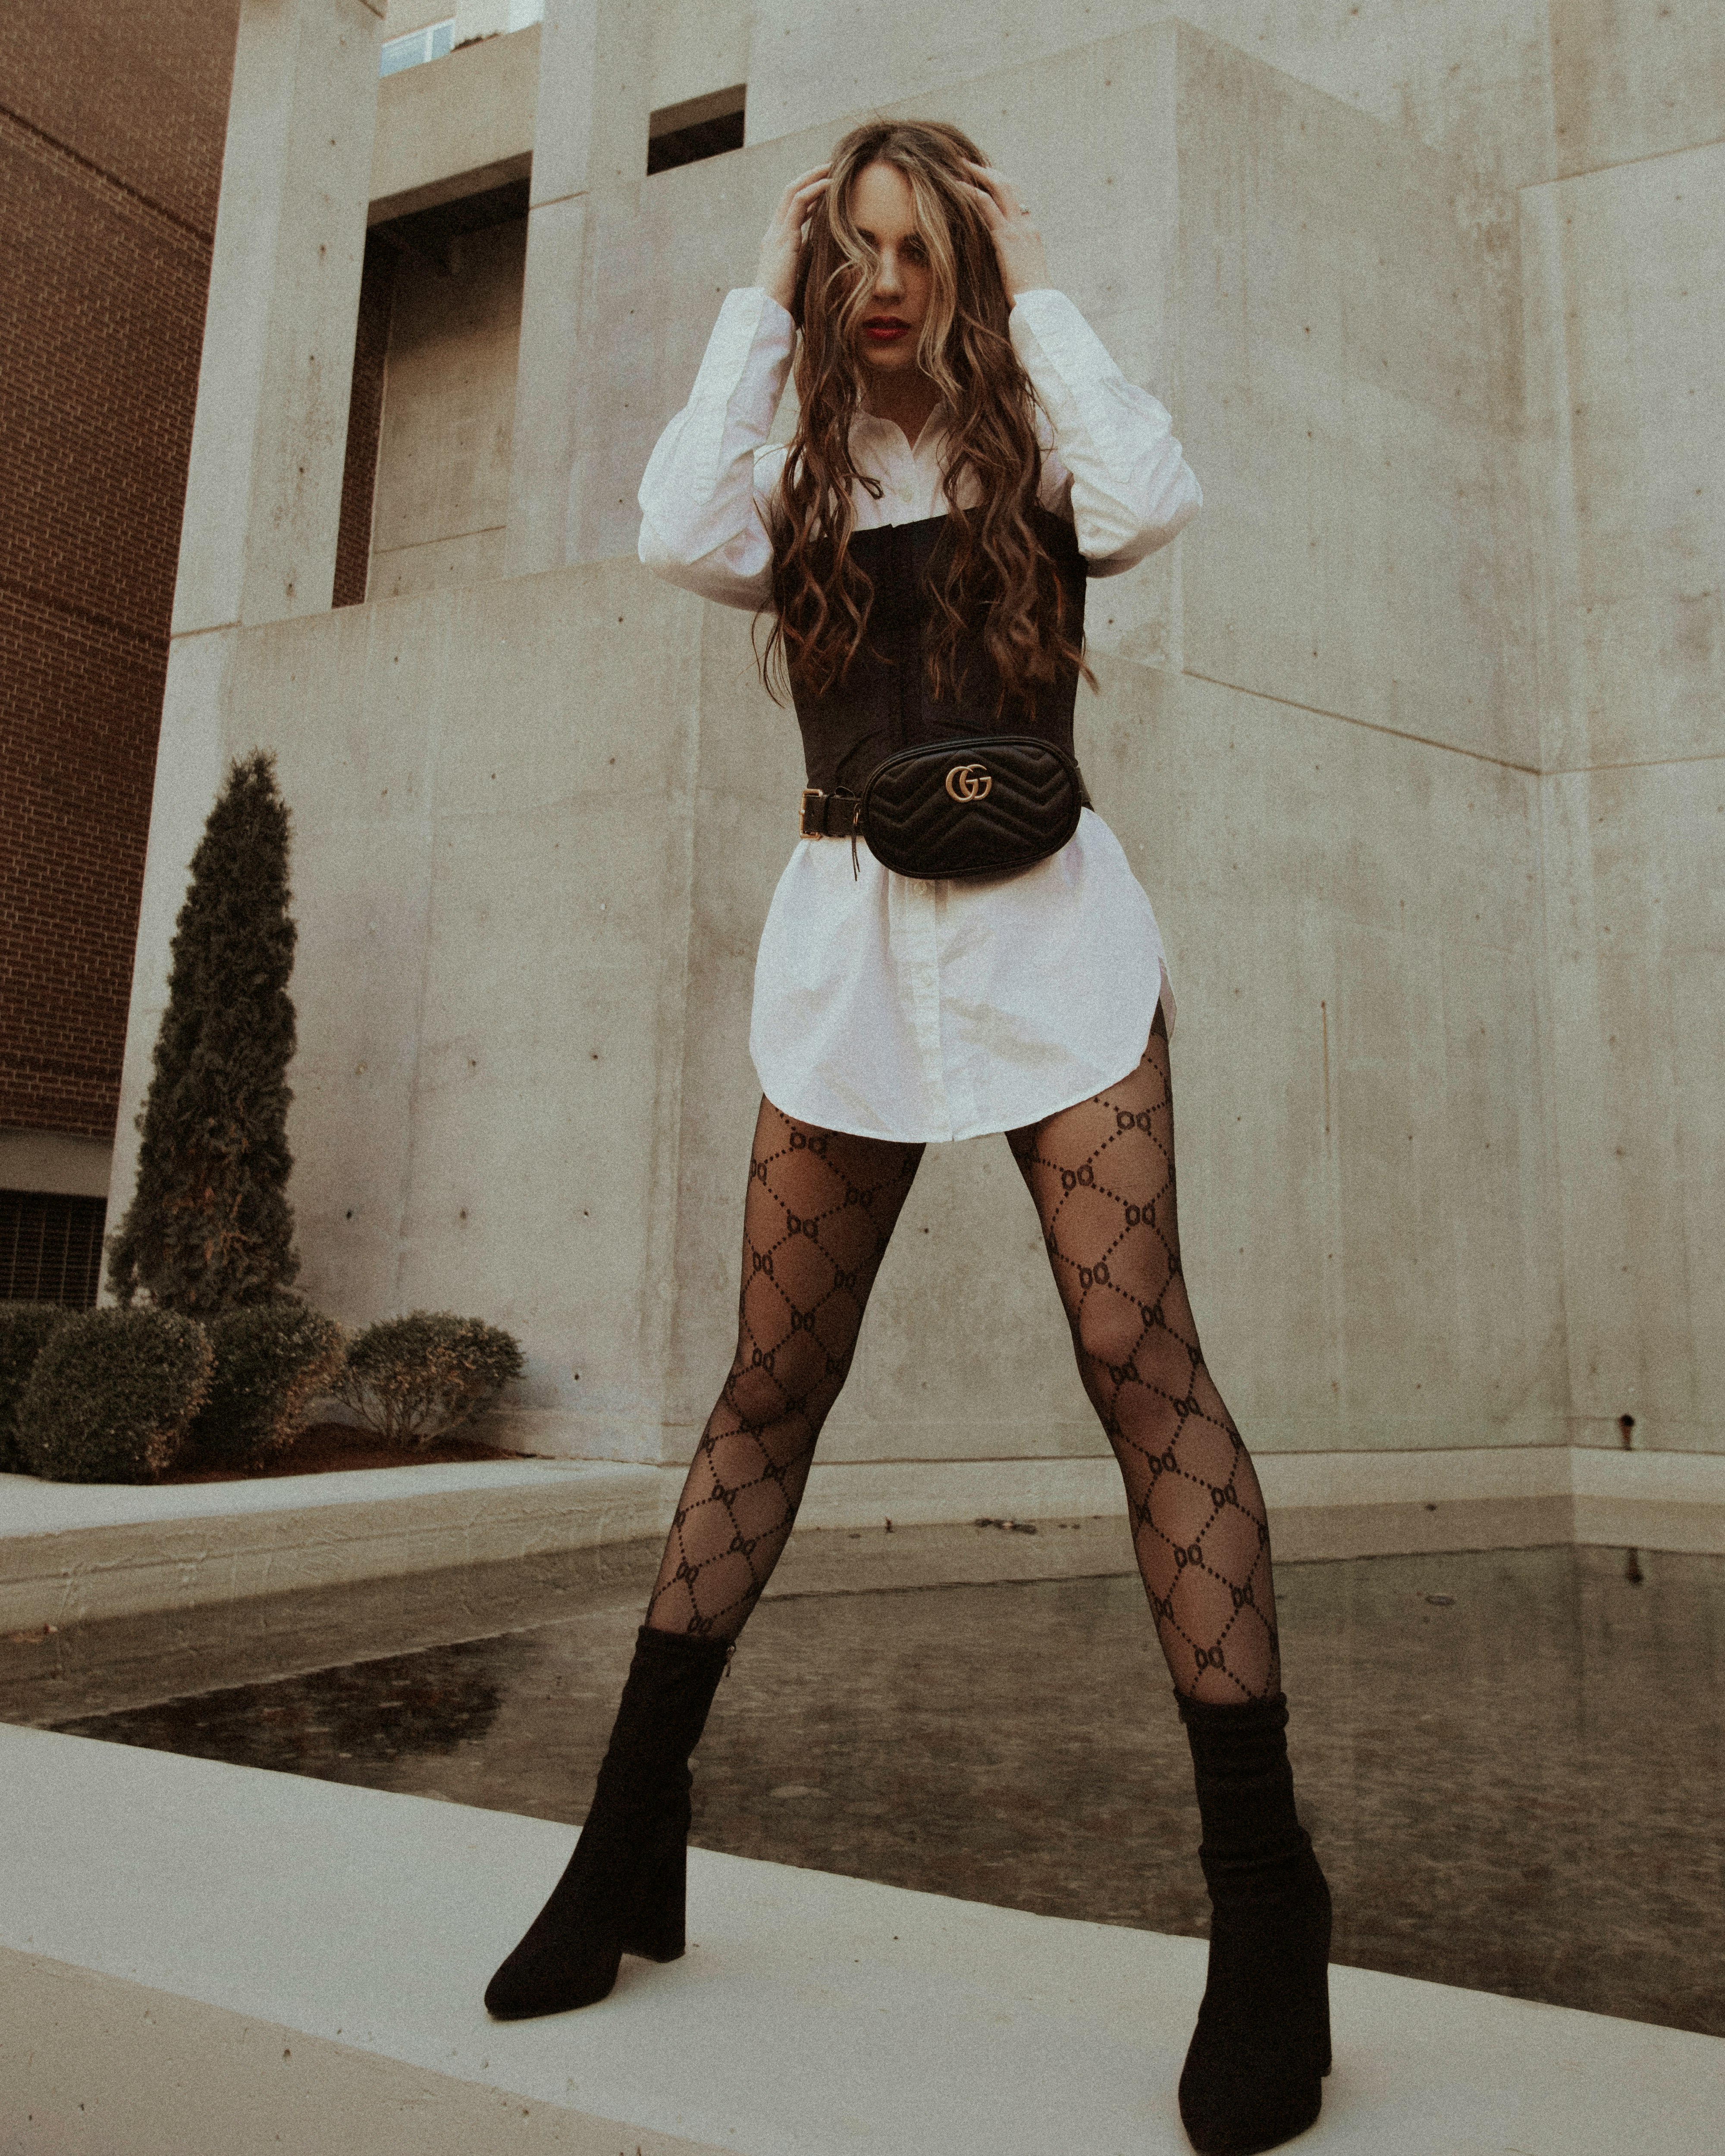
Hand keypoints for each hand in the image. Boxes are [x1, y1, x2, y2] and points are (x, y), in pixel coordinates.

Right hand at [756, 163, 830, 310]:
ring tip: (832, 167)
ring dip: (813, 176)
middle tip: (830, 167)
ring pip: (793, 192)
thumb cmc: (786, 307)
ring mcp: (776, 233)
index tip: (826, 186)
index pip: (791, 210)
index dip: (808, 194)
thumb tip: (830, 261)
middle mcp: (774, 234)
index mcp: (777, 244)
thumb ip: (811, 266)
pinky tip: (831, 183)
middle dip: (809, 178)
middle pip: (789, 194)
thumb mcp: (802, 281)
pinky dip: (815, 189)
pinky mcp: (783, 237)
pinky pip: (799, 203)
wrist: (769, 316)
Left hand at [962, 161, 1048, 299]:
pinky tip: (957, 186)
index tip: (981, 176)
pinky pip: (986, 206)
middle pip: (1008, 186)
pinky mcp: (1006, 237)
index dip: (998, 184)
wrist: (1038, 305)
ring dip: (978, 173)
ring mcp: (1018, 229)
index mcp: (1031, 231)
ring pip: (999, 188)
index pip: (1015, 198)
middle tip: (967, 162)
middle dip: (987, 171)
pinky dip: (971, 192)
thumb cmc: (1029, 297)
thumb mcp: (1021, 272)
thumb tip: (999, 256)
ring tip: (959, 165)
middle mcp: (1026, 224)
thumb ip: (1012, 256)